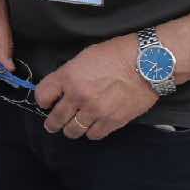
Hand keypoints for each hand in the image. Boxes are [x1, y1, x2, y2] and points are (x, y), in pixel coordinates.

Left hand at [35, 34, 157, 141]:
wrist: (148, 63)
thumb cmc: (119, 53)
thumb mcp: (86, 56)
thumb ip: (71, 74)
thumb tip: (63, 87)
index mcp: (69, 76)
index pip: (42, 95)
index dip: (43, 100)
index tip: (46, 102)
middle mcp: (78, 96)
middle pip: (55, 119)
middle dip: (52, 123)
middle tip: (53, 125)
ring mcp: (95, 111)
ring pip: (73, 131)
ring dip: (71, 130)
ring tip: (73, 127)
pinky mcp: (112, 121)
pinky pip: (93, 135)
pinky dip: (92, 132)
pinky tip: (93, 126)